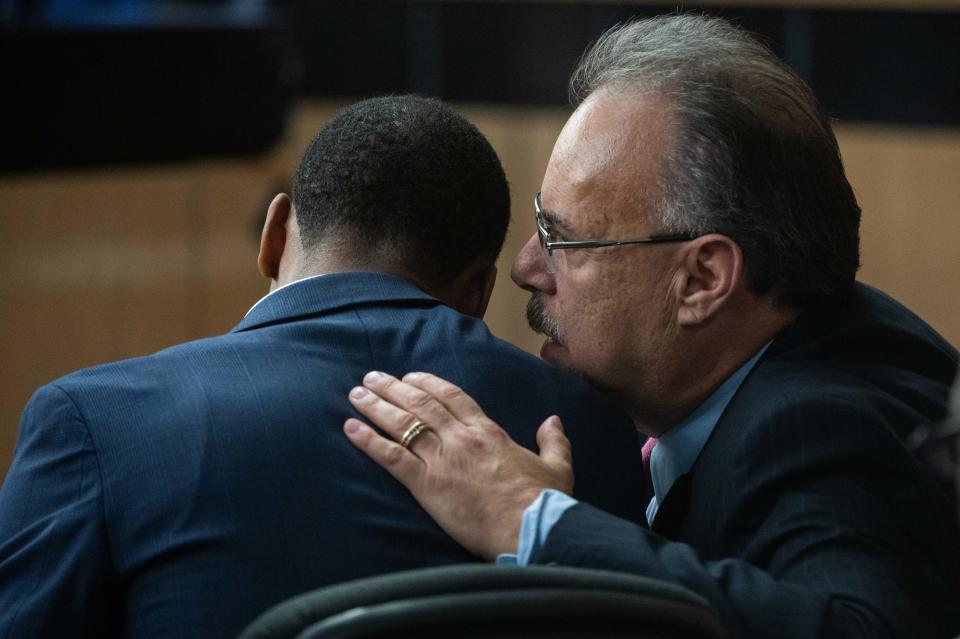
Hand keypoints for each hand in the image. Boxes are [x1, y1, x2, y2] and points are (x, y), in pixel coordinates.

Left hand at [344, 371, 573, 559]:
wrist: (530, 529)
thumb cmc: (544, 502)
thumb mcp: (557, 466)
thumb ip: (553, 440)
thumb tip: (553, 421)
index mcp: (489, 432)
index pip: (452, 396)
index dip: (427, 383)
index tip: (409, 377)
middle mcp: (461, 439)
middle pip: (420, 403)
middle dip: (392, 388)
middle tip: (371, 377)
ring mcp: (442, 460)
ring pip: (402, 424)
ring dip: (375, 406)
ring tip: (355, 394)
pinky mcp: (427, 485)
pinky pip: (391, 457)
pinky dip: (368, 441)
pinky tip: (351, 428)